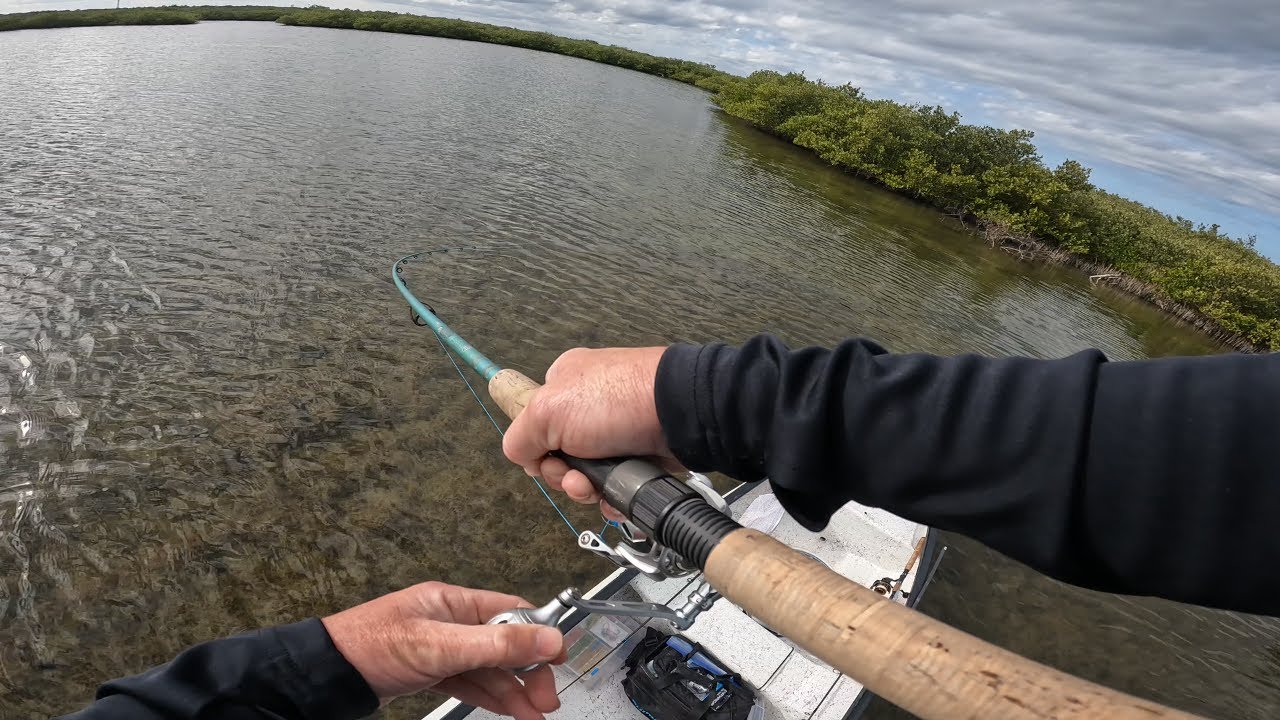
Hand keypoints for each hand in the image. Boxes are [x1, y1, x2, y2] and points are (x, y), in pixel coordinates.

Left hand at [322, 582, 566, 718]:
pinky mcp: (430, 670)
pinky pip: (470, 682)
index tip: (559, 658)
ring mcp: (440, 647)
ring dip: (514, 690)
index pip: (512, 613)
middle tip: (546, 699)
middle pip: (504, 644)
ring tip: (534, 713)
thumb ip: (496, 645)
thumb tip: (547, 638)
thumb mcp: (441, 647)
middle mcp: (450, 621)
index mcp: (454, 602)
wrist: (327, 676)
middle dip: (529, 671)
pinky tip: (509, 709)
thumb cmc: (370, 647)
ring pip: (489, 668)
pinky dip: (491, 696)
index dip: (539, 635)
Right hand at [502, 347, 674, 513]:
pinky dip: (612, 497)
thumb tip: (522, 457)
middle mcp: (588, 407)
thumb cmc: (616, 400)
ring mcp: (616, 432)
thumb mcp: (547, 411)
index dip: (537, 450)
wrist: (680, 413)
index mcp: (563, 384)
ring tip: (597, 487)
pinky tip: (614, 499)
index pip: (534, 426)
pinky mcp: (640, 454)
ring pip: (587, 475)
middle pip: (560, 457)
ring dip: (587, 490)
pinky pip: (616, 484)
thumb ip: (520, 436)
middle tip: (577, 475)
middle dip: (564, 476)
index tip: (545, 459)